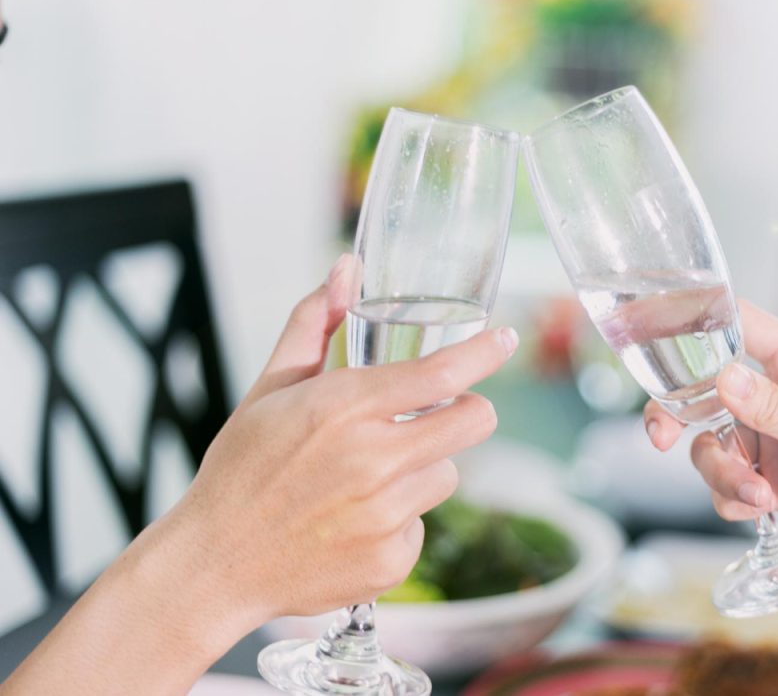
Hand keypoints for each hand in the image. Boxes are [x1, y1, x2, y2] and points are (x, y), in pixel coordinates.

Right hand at [151, 255, 517, 624]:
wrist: (215, 564)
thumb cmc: (242, 470)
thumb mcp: (270, 389)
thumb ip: (314, 323)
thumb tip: (345, 269)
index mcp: (343, 408)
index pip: (441, 373)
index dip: (484, 353)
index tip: (505, 340)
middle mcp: (373, 460)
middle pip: (473, 421)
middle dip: (468, 410)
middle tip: (442, 413)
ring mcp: (385, 515)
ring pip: (447, 473)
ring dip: (421, 470)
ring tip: (363, 481)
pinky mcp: (392, 561)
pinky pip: (422, 525)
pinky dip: (398, 521)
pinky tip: (353, 522)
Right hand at [643, 300, 777, 570]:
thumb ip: (776, 410)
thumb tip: (723, 377)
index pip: (740, 324)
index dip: (695, 320)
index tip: (651, 329)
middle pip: (705, 391)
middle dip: (678, 416)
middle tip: (661, 439)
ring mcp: (774, 440)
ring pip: (713, 445)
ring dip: (721, 474)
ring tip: (756, 499)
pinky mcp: (773, 480)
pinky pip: (728, 483)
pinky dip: (732, 498)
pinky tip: (760, 511)